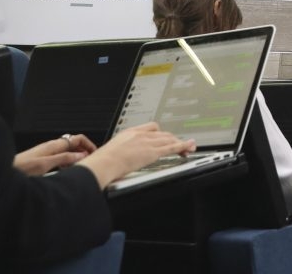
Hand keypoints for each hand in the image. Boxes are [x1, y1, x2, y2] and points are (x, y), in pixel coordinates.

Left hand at [13, 133, 97, 175]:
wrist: (5, 173)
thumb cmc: (21, 168)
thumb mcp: (46, 164)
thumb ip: (64, 159)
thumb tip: (81, 155)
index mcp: (54, 145)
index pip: (78, 138)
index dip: (89, 145)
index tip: (95, 153)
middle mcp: (51, 146)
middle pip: (74, 144)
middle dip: (83, 151)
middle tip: (89, 162)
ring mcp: (47, 152)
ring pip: (67, 152)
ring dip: (75, 158)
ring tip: (79, 167)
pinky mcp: (43, 159)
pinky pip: (60, 157)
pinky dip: (67, 162)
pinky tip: (66, 170)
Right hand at [79, 122, 195, 189]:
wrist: (103, 163)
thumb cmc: (102, 161)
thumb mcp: (112, 150)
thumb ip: (121, 151)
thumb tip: (119, 158)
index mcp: (130, 132)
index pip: (151, 127)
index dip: (160, 132)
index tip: (165, 136)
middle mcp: (141, 135)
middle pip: (162, 133)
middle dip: (172, 138)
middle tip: (179, 143)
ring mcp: (147, 142)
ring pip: (169, 139)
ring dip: (180, 143)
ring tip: (188, 146)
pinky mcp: (152, 152)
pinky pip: (171, 147)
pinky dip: (182, 146)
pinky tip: (188, 147)